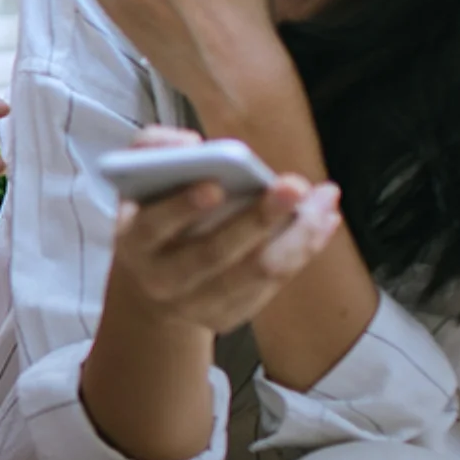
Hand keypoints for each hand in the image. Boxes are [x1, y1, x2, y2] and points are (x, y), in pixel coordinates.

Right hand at [109, 128, 341, 334]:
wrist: (148, 286)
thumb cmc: (153, 214)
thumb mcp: (137, 180)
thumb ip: (153, 148)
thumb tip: (191, 143)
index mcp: (135, 241)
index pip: (155, 226)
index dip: (183, 207)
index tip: (215, 185)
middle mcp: (161, 280)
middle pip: (212, 254)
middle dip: (256, 219)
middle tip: (293, 185)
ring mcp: (195, 304)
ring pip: (254, 272)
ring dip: (296, 236)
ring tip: (324, 200)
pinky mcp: (226, 316)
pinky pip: (272, 285)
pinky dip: (303, 250)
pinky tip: (324, 221)